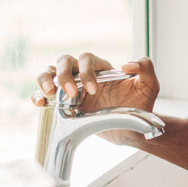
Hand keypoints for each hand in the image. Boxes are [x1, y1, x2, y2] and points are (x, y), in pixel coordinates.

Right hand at [32, 53, 160, 144]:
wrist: (132, 128)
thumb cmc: (140, 104)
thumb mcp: (149, 85)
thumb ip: (146, 68)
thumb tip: (127, 63)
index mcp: (101, 67)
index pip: (87, 58)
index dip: (87, 71)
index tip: (94, 90)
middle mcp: (83, 74)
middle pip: (64, 61)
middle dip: (64, 75)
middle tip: (71, 93)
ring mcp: (71, 87)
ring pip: (50, 72)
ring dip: (45, 79)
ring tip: (49, 93)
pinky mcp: (63, 103)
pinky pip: (44, 94)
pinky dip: (38, 95)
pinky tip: (40, 102)